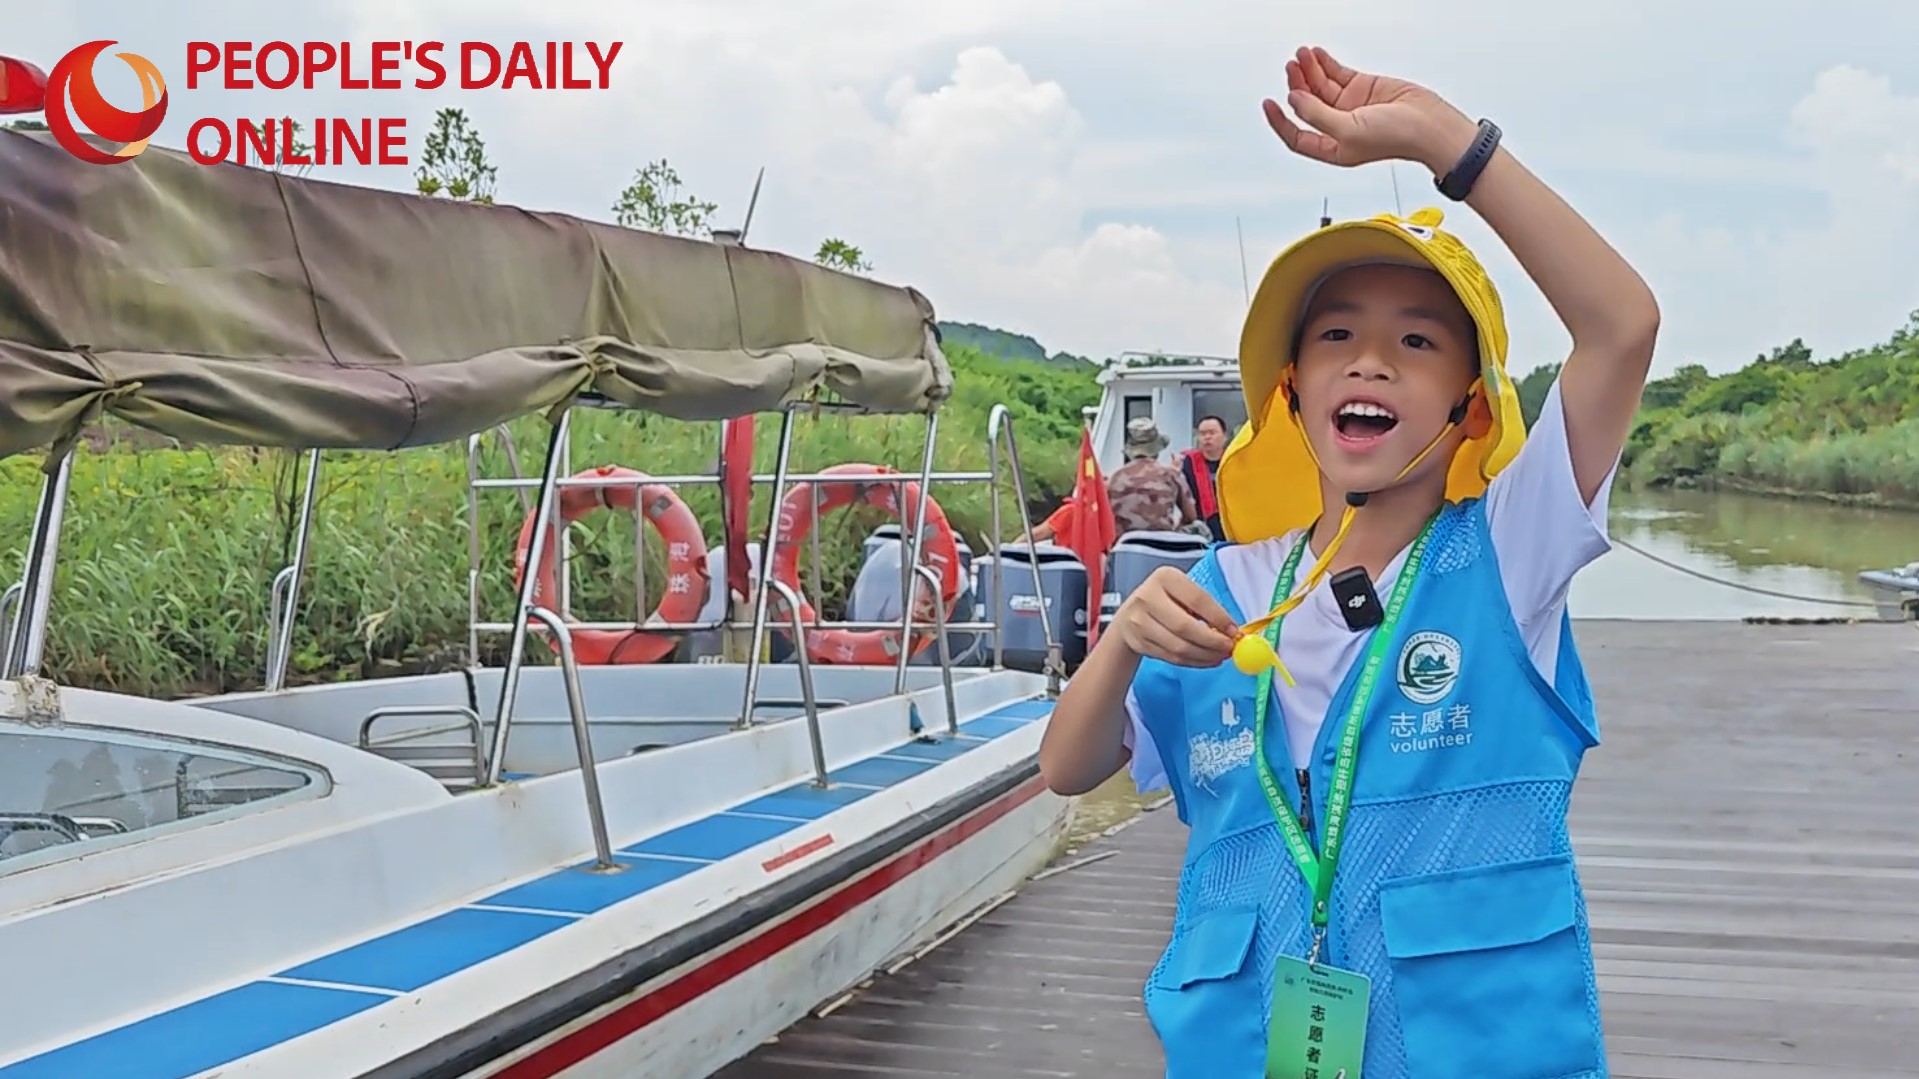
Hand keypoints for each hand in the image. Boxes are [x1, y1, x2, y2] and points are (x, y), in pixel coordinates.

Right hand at [1111, 567, 1239, 667]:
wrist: (1129, 615)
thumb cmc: (1165, 601)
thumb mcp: (1182, 591)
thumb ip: (1205, 607)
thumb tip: (1230, 630)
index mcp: (1164, 578)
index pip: (1197, 599)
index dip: (1218, 618)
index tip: (1233, 631)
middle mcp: (1147, 597)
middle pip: (1185, 627)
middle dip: (1212, 642)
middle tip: (1228, 648)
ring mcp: (1139, 622)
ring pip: (1178, 647)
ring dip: (1205, 655)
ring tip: (1220, 655)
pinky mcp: (1138, 642)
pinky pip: (1171, 658)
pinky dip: (1193, 662)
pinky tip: (1205, 659)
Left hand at [1262, 47, 1475, 172]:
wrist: (1429, 124)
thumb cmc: (1396, 138)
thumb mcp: (1348, 131)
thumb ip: (1317, 115)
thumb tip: (1294, 99)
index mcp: (1332, 148)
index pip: (1297, 136)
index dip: (1280, 121)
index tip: (1268, 104)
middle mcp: (1338, 127)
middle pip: (1306, 105)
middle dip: (1296, 85)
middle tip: (1291, 67)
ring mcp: (1349, 107)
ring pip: (1319, 86)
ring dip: (1309, 70)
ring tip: (1301, 55)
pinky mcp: (1362, 88)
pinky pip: (1336, 74)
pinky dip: (1324, 64)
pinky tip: (1315, 54)